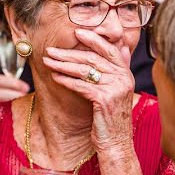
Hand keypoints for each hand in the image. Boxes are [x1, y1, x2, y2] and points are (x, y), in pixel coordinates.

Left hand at [43, 28, 135, 151]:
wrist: (116, 143)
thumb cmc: (112, 118)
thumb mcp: (119, 91)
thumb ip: (119, 69)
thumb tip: (122, 46)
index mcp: (126, 73)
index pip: (109, 49)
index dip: (93, 39)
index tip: (77, 32)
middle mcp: (123, 78)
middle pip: (92, 58)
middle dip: (69, 53)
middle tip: (51, 50)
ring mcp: (115, 88)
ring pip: (84, 70)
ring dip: (63, 65)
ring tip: (48, 61)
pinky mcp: (104, 99)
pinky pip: (81, 85)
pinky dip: (66, 80)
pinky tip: (55, 77)